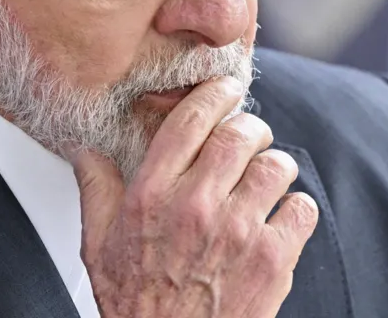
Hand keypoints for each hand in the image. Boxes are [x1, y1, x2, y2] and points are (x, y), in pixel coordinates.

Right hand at [68, 77, 318, 316]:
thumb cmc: (135, 305)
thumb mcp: (98, 244)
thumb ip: (96, 188)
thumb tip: (86, 148)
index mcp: (152, 196)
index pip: (190, 120)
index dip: (214, 94)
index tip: (225, 90)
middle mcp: (195, 207)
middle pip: (240, 134)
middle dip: (250, 128)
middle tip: (250, 138)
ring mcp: (238, 233)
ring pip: (277, 166)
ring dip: (275, 167)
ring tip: (266, 180)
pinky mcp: (273, 260)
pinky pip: (302, 208)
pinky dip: (296, 208)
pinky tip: (279, 219)